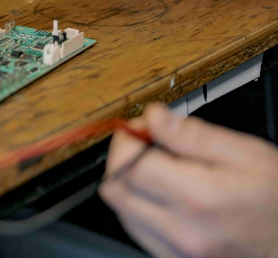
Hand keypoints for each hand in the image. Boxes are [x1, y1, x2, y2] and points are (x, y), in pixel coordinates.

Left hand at [100, 102, 277, 257]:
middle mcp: (183, 230)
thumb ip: (193, 134)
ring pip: (122, 211)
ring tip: (162, 173)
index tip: (139, 129)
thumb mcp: (247, 154)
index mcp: (198, 198)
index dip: (126, 139)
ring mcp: (177, 251)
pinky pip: (138, 231)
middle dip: (122, 160)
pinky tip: (167, 198)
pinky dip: (141, 210)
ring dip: (130, 186)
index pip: (127, 164)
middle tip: (146, 146)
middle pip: (115, 189)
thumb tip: (153, 117)